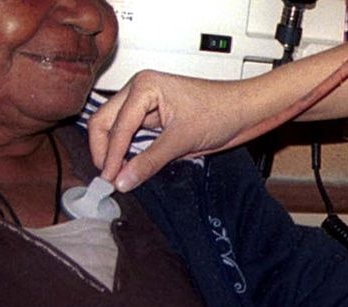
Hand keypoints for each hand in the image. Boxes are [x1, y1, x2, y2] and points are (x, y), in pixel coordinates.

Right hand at [88, 70, 252, 191]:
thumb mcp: (182, 139)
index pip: (116, 125)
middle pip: (105, 122)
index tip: (109, 179)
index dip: (110, 154)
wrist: (243, 112)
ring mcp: (145, 104)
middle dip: (104, 151)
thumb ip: (150, 161)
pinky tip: (130, 168)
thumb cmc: (220, 111)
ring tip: (118, 177)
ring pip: (116, 130)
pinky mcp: (154, 118)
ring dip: (115, 153)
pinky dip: (129, 153)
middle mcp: (140, 91)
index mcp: (144, 85)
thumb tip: (123, 180)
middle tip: (109, 178)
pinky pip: (132, 136)